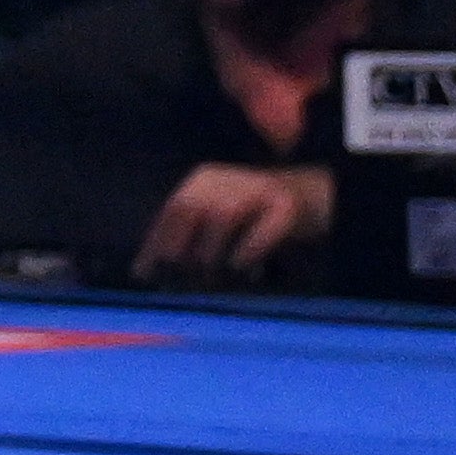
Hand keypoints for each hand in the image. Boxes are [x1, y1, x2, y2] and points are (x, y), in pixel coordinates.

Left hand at [137, 159, 334, 283]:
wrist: (311, 194)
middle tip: (175, 275)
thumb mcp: (219, 215)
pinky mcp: (286, 206)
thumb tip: (151, 269)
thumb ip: (190, 235)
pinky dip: (249, 249)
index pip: (172, 209)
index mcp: (203, 180)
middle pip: (191, 207)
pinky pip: (264, 227)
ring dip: (211, 248)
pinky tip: (242, 268)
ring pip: (223, 215)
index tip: (144, 272)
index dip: (156, 241)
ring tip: (209, 274)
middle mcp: (226, 179)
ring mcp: (258, 189)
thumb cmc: (256, 214)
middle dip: (177, 244)